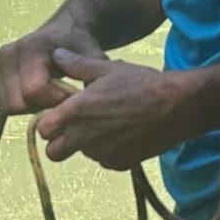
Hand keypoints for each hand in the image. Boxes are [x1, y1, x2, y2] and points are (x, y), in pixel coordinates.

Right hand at [0, 19, 104, 114]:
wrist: (62, 31)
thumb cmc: (79, 45)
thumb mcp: (93, 55)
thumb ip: (90, 75)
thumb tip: (86, 99)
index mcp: (31, 47)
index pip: (34, 90)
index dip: (54, 101)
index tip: (70, 96)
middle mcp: (8, 53)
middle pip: (16, 102)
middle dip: (39, 107)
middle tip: (57, 98)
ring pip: (5, 106)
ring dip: (27, 108)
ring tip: (45, 96)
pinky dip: (17, 104)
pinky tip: (33, 95)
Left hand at [34, 50, 203, 169]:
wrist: (176, 107)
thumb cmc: (140, 84)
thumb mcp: (107, 68)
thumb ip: (77, 65)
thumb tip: (57, 55)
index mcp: (74, 113)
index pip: (43, 129)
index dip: (50, 121)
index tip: (63, 112)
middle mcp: (82, 138)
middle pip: (54, 152)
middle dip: (60, 141)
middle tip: (78, 125)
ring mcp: (101, 154)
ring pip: (82, 153)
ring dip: (88, 143)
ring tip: (110, 123)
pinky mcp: (119, 164)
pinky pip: (105, 159)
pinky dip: (109, 150)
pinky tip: (125, 133)